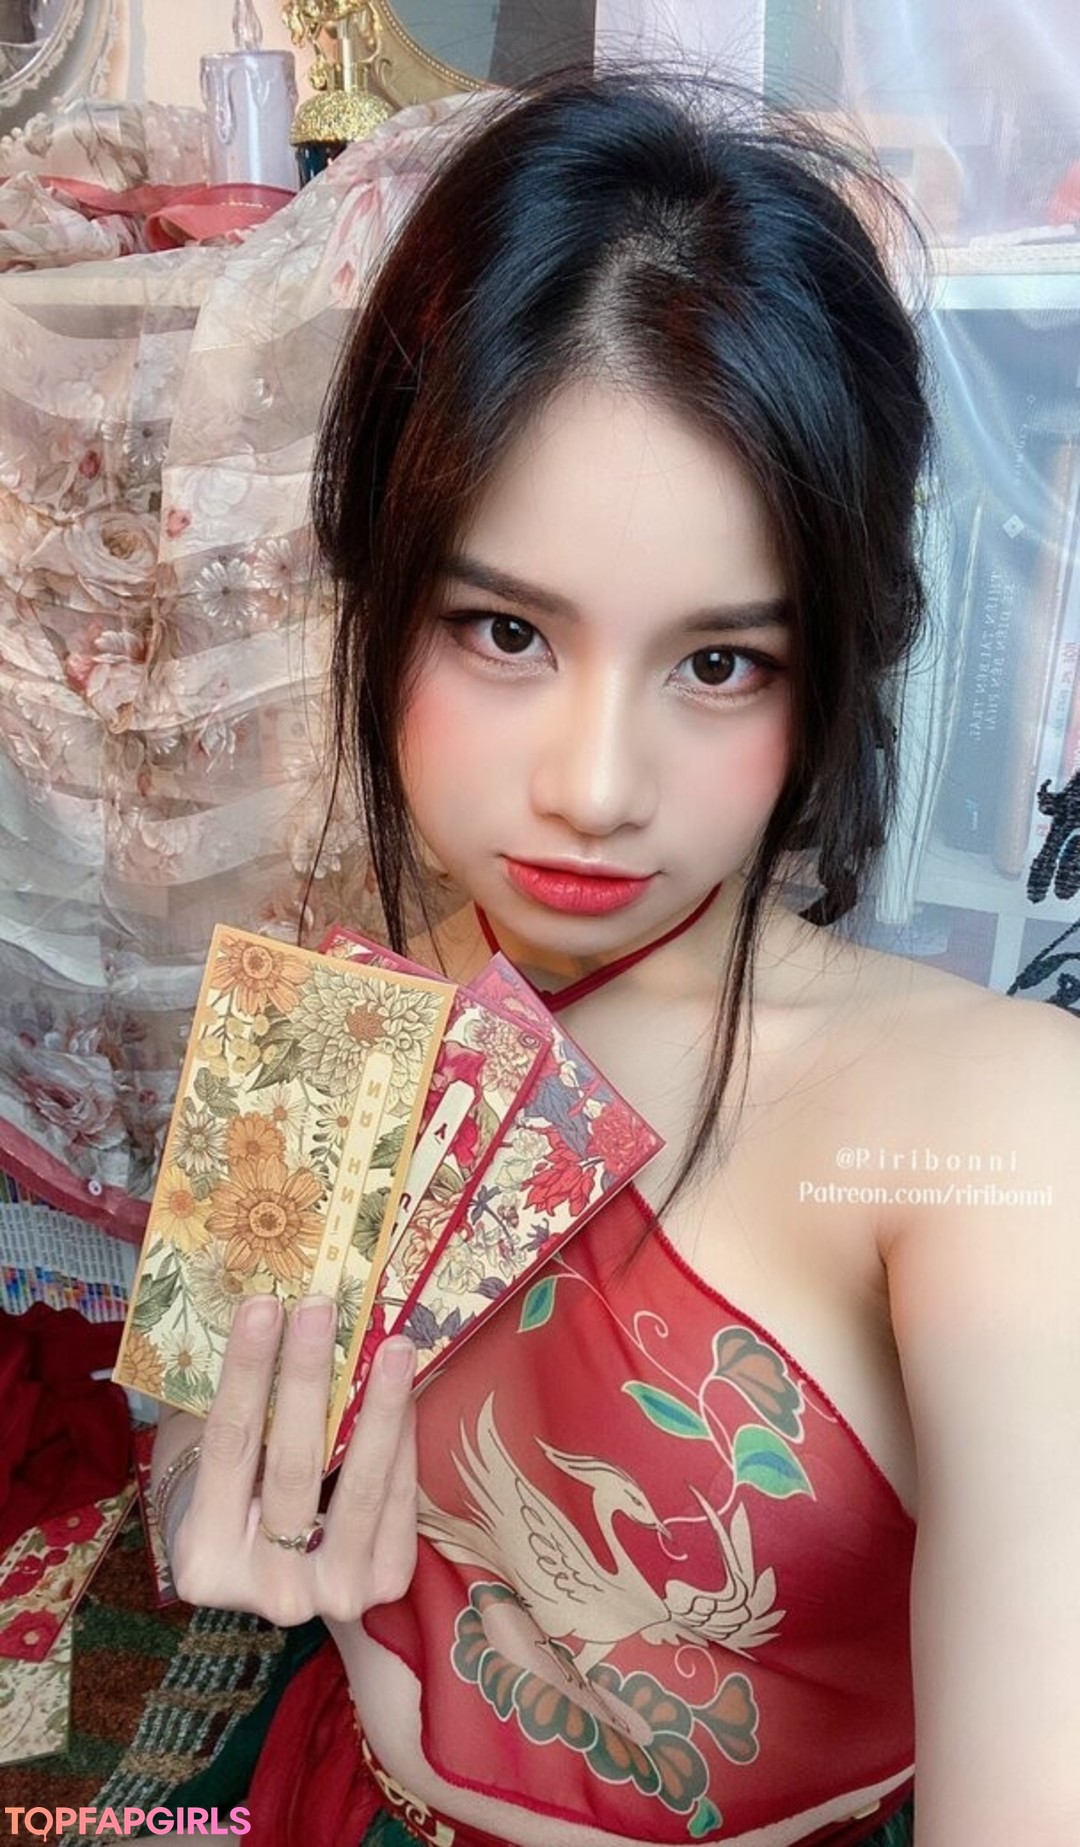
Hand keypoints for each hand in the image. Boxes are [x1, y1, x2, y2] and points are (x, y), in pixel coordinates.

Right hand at [165, 1294, 417, 1626]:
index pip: (229, 1447)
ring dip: (379, 1406)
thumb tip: (268, 1314)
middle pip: (293, 1466)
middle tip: (320, 1309)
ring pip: (359, 1487)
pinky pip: (397, 1500)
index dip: (246, 1373)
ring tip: (391, 1343)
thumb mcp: (208, 1460)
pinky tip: (405, 1388)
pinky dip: (402, 1440)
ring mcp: (329, 1596)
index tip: (262, 1306)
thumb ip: (233, 1407)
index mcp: (204, 1560)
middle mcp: (267, 1590)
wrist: (271, 1568)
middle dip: (308, 1377)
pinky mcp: (382, 1584)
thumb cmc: (232, 1498)